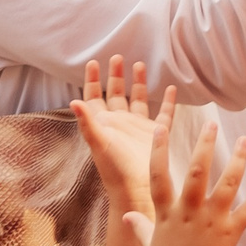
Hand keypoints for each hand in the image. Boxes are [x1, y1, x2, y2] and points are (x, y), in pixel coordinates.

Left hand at [73, 56, 174, 211]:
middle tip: (117, 57)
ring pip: (139, 100)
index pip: (95, 97)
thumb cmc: (114, 169)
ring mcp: (138, 128)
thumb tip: (73, 101)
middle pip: (116, 94)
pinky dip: (168, 101)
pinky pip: (164, 113)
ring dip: (138, 83)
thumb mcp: (98, 143)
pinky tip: (172, 88)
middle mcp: (120, 123)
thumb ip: (87, 122)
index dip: (92, 81)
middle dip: (115, 76)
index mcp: (104, 124)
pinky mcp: (156, 134)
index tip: (93, 63)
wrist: (137, 189)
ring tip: (138, 64)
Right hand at [132, 122, 245, 245]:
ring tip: (245, 140)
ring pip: (227, 184)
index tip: (161, 125)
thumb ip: (139, 227)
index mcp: (167, 214)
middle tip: (212, 124)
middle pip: (196, 171)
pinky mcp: (230, 234)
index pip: (158, 175)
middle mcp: (189, 213)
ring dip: (238, 160)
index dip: (158, 150)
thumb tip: (126, 216)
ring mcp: (211, 222)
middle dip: (204, 145)